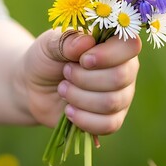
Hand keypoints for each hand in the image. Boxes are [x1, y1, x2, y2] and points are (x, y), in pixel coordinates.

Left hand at [22, 28, 141, 134]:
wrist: (34, 88)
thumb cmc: (46, 60)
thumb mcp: (49, 44)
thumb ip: (67, 41)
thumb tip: (87, 42)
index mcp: (114, 44)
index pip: (130, 45)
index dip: (108, 54)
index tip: (83, 59)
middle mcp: (125, 69)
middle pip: (120, 77)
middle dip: (84, 78)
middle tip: (66, 72)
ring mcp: (122, 95)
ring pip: (111, 102)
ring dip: (79, 97)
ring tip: (63, 89)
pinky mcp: (113, 119)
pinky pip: (108, 124)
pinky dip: (83, 119)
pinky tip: (69, 110)